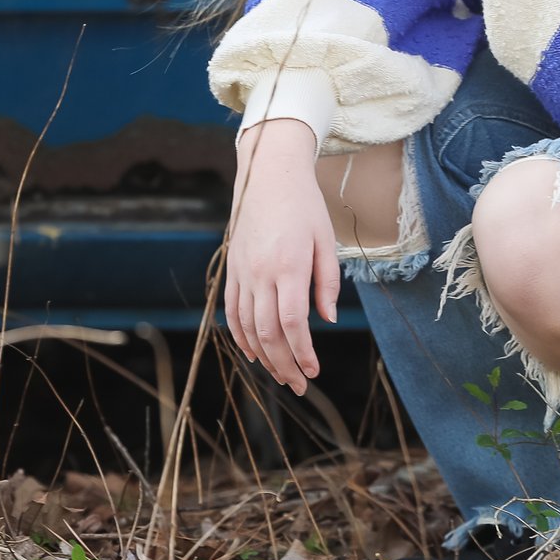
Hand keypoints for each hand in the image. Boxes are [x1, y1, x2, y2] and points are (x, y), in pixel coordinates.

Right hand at [224, 118, 338, 394]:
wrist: (269, 175)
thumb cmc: (305, 206)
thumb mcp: (325, 241)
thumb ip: (326, 282)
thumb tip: (325, 320)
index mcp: (287, 266)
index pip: (292, 323)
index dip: (301, 353)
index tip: (313, 371)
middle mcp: (260, 274)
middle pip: (267, 333)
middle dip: (283, 364)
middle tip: (299, 385)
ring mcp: (242, 273)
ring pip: (247, 327)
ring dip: (263, 356)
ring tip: (281, 374)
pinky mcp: (232, 270)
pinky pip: (232, 311)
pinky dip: (241, 336)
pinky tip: (253, 352)